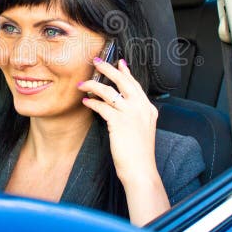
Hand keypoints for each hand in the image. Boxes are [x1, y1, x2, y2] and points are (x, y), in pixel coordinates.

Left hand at [79, 57, 169, 224]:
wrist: (141, 170)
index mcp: (148, 109)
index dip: (126, 72)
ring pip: (110, 91)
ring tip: (82, 83)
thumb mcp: (143, 131)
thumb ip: (137, 117)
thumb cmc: (140, 155)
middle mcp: (141, 108)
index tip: (119, 62)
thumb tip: (121, 108)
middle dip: (108, 68)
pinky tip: (85, 101)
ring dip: (93, 85)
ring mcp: (131, 113)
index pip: (135, 85)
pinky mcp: (119, 121)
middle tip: (97, 61)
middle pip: (123, 81)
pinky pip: (102, 106)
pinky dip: (92, 102)